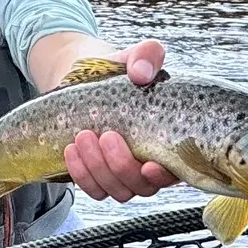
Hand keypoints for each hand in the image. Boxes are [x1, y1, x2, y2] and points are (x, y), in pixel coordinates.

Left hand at [62, 38, 178, 201]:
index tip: (149, 164)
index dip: (165, 175)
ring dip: (98, 169)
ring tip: (83, 137)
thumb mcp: (135, 57)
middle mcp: (149, 163)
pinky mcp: (97, 176)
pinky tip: (71, 150)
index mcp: (170, 141)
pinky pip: (93, 189)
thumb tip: (141, 73)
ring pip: (117, 190)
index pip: (176, 172)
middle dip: (121, 165)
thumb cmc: (119, 70)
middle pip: (142, 186)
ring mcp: (122, 173)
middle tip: (105, 135)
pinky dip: (81, 174)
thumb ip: (147, 56)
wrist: (83, 76)